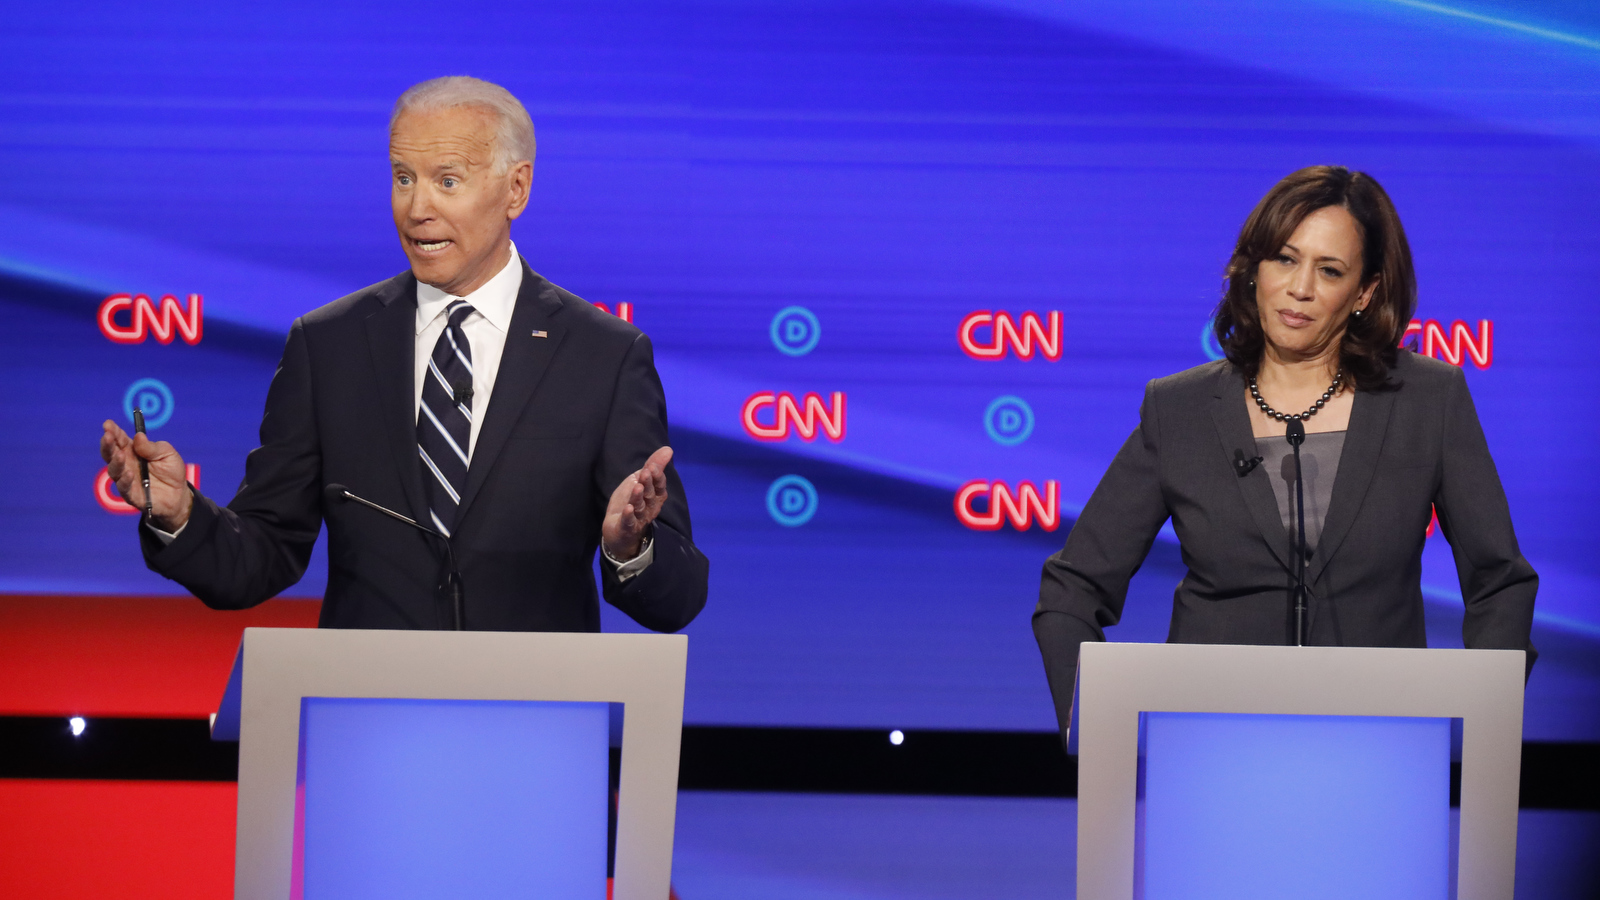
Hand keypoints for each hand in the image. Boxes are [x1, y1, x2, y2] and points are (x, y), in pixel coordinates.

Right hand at [100, 420, 192, 530]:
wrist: (179, 493)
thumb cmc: (171, 470)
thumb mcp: (167, 453)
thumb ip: (152, 447)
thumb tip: (139, 436)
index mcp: (132, 451)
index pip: (119, 439)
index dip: (113, 431)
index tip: (108, 424)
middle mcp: (125, 464)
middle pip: (110, 453)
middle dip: (108, 444)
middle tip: (107, 436)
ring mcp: (126, 479)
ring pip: (114, 470)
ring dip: (115, 462)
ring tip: (120, 455)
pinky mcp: (131, 494)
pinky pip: (124, 487)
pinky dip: (125, 480)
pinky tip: (129, 473)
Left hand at [602, 446, 671, 561]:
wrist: (618, 527)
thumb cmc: (632, 501)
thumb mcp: (640, 480)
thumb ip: (653, 465)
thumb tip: (668, 449)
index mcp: (655, 495)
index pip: (659, 485)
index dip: (657, 477)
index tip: (652, 466)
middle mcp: (650, 507)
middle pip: (650, 495)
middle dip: (648, 483)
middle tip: (645, 473)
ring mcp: (639, 518)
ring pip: (640, 507)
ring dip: (639, 497)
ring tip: (637, 487)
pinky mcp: (627, 527)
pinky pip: (629, 521)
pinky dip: (629, 516)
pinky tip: (628, 508)